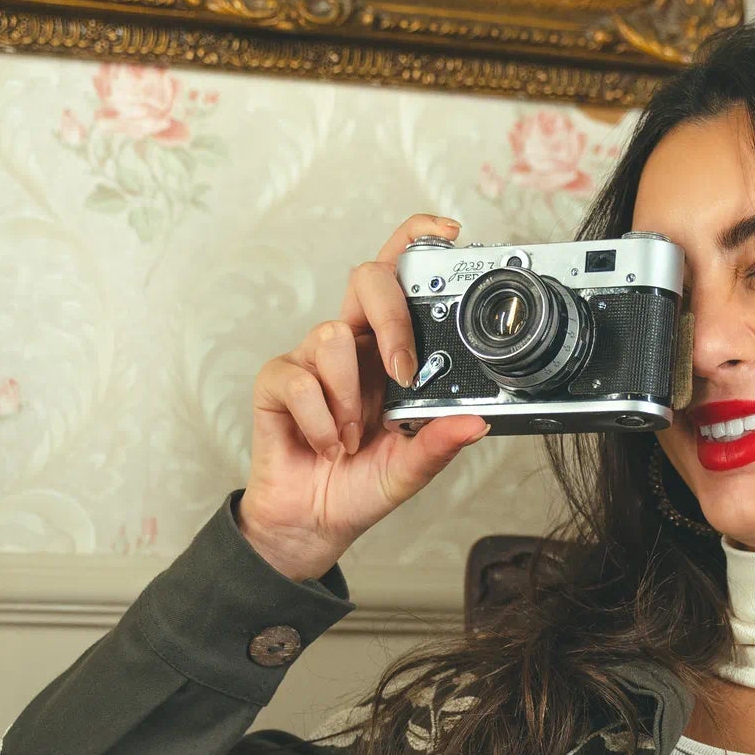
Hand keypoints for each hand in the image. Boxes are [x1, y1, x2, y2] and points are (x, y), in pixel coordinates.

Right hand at [238, 214, 489, 580]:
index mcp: (388, 350)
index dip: (415, 242)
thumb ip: (440, 442)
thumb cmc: (360, 484)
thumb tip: (477, 421)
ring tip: (351, 437)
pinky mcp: (276, 381)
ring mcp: (310, 359)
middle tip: (403, 371)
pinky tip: (325, 444)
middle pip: (366, 279)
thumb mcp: (412, 468)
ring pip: (333, 336)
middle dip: (390, 316)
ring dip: (349, 397)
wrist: (314, 522)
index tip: (448, 232)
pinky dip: (319, 420)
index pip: (399, 278)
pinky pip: (300, 379)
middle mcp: (352, 345)